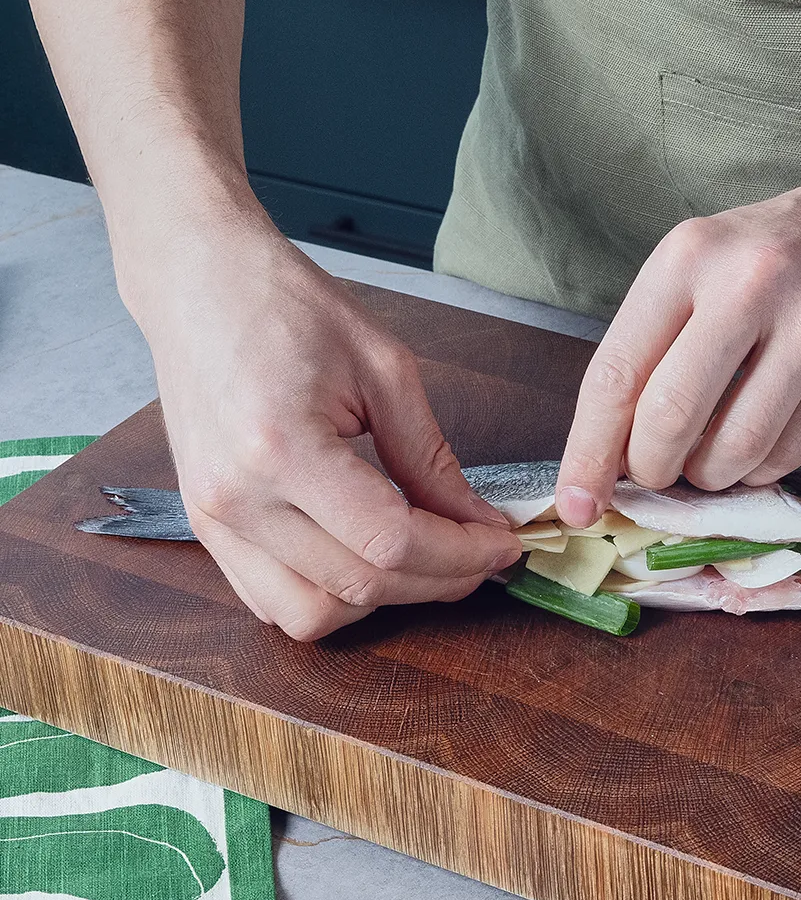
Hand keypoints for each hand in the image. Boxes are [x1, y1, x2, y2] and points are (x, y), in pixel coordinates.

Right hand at [121, 209, 521, 639]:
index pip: (390, 541)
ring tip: (426, 560)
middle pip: (359, 585)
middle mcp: (236, 499)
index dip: (460, 553)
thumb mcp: (383, 368)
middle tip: (482, 553)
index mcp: (281, 447)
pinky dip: (329, 597)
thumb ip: (430, 457)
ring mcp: (211, 520)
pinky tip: (368, 561)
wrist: (198, 284)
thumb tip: (478, 522)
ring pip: (311, 614)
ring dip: (382, 601)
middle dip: (439, 579)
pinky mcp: (203, 527)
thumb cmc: (286, 306)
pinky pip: (270, 602)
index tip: (503, 543)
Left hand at [555, 160, 800, 526]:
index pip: (616, 375)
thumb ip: (652, 351)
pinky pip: (788, 456)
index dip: (588, 454)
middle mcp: (748, 283)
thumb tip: (604, 459)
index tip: (575, 505)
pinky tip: (762, 441)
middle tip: (657, 474)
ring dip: (711, 477)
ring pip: (733, 451)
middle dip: (652, 469)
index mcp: (687, 256)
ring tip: (713, 455)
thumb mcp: (702, 269)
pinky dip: (760, 469)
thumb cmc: (779, 255)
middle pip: (669, 420)